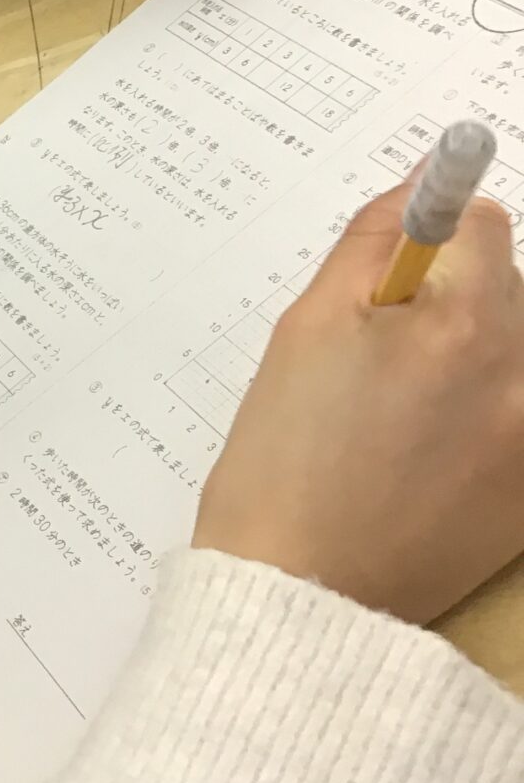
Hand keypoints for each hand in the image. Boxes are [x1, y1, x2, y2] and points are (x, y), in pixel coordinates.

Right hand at [195, 183, 523, 622]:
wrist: (299, 597)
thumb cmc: (281, 466)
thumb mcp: (304, 333)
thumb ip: (369, 246)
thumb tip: (421, 185)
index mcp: (466, 326)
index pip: (482, 226)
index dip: (424, 241)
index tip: (388, 276)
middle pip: (508, 291)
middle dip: (450, 306)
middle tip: (374, 365)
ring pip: (513, 356)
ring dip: (472, 363)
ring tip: (398, 420)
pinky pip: (516, 420)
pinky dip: (484, 422)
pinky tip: (422, 461)